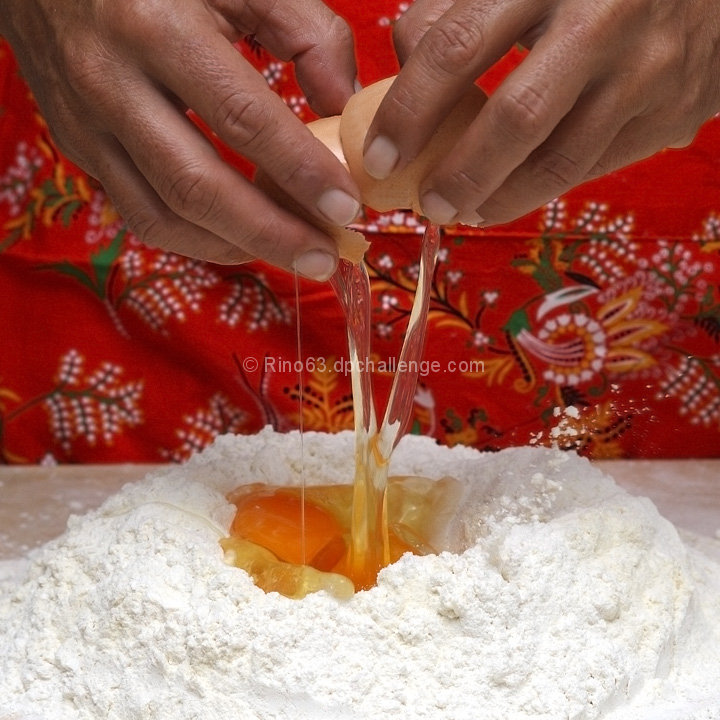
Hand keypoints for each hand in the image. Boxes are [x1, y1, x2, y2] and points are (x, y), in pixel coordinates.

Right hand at [1, 0, 360, 278]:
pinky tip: (241, 238)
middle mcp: (111, 83)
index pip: (241, 116)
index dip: (298, 170)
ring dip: (234, 248)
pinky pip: (141, 214)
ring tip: (292, 256)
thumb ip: (304, 32)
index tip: (345, 206)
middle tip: (324, 259)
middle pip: (197, 187)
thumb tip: (343, 107)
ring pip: (162, 217)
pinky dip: (197, 238)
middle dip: (269, 233)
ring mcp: (86, 125)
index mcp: (156, 26)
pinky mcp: (78, 150)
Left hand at [363, 0, 719, 226]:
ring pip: (558, 161)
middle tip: (427, 205)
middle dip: (459, 174)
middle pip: (515, 118)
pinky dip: (539, 192)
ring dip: (498, 199)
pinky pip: (590, 169)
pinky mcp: (670, 115)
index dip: (410, 111)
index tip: (379, 156)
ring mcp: (645, 72)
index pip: (456, 48)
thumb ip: (454, 11)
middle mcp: (602, 21)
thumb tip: (404, 67)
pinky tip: (507, 197)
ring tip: (464, 211)